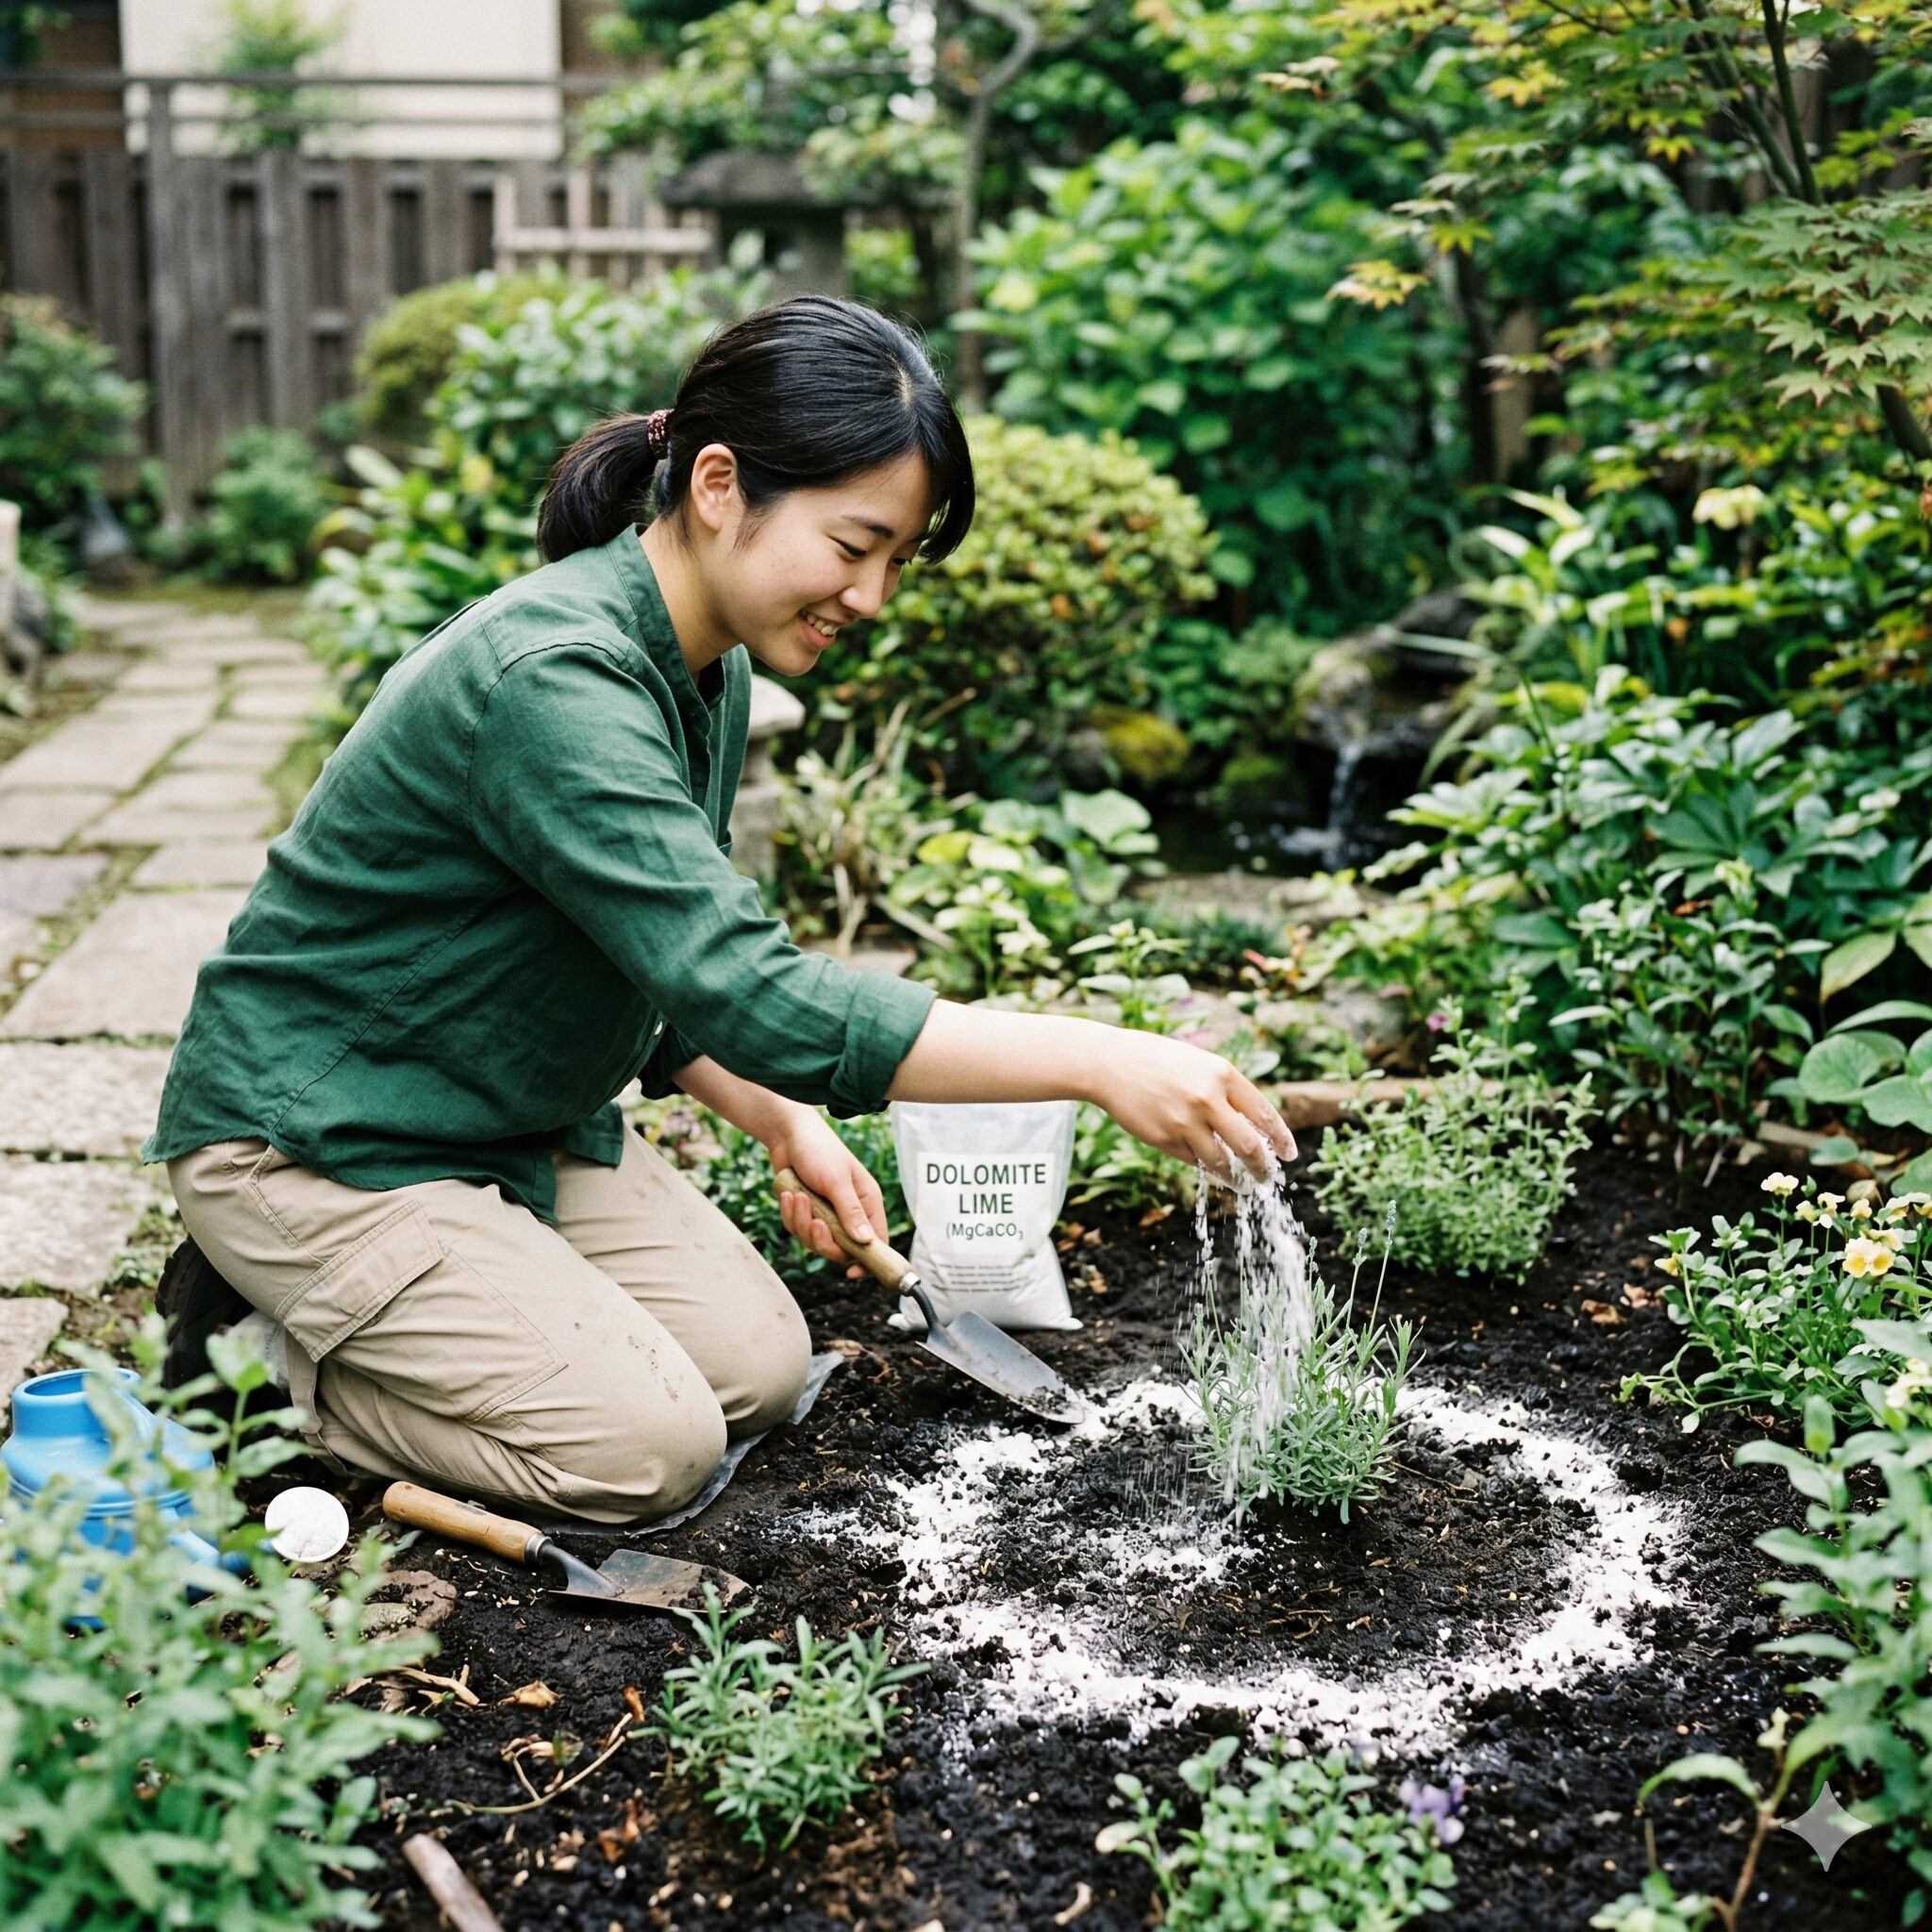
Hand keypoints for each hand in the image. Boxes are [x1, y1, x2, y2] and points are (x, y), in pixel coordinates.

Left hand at [767, 1108, 889, 1276]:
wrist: (787, 1134)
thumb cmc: (819, 1150)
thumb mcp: (837, 1181)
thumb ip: (850, 1212)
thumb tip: (866, 1242)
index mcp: (866, 1202)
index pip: (876, 1242)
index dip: (867, 1261)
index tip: (852, 1274)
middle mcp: (849, 1211)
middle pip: (841, 1248)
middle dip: (824, 1240)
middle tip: (814, 1223)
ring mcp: (826, 1213)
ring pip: (815, 1241)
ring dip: (802, 1223)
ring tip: (797, 1197)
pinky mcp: (805, 1212)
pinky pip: (797, 1229)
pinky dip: (790, 1215)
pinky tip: (788, 1193)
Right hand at [1089, 1030, 1296, 1183]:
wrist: (1110, 1064)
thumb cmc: (1158, 1060)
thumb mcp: (1200, 1065)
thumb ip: (1226, 1090)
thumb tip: (1255, 1125)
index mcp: (1222, 1074)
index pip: (1264, 1114)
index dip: (1280, 1138)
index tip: (1289, 1154)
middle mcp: (1207, 1099)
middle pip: (1249, 1146)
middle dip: (1263, 1168)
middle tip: (1268, 1178)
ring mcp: (1185, 1122)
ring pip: (1222, 1162)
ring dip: (1235, 1177)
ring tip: (1242, 1182)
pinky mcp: (1165, 1140)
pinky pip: (1195, 1162)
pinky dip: (1206, 1167)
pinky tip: (1211, 1169)